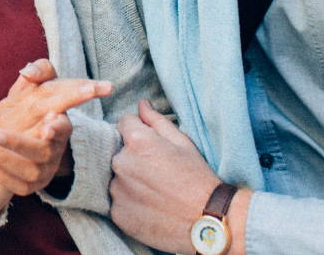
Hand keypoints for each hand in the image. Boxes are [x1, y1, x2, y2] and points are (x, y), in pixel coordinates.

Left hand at [0, 60, 111, 215]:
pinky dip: (3, 175)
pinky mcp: (31, 185)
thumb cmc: (28, 111)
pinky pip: (19, 186)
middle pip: (44, 151)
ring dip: (6, 158)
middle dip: (19, 143)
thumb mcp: (34, 88)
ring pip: (30, 170)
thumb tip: (28, 71)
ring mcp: (45, 169)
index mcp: (58, 126)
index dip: (59, 126)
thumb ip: (40, 72)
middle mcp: (55, 149)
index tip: (49, 123)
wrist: (9, 141)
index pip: (65, 126)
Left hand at [110, 99, 246, 253]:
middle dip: (132, 155)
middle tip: (156, 171)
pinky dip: (128, 202)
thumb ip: (156, 120)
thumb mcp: (182, 142)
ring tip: (153, 190)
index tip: (153, 146)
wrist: (208, 220)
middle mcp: (121, 163)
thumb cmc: (197, 178)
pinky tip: (149, 205)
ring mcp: (117, 190)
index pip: (124, 123)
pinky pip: (117, 200)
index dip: (139, 131)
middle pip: (117, 150)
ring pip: (115, 176)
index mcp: (137, 141)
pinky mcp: (117, 214)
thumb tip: (141, 104)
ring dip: (128, 179)